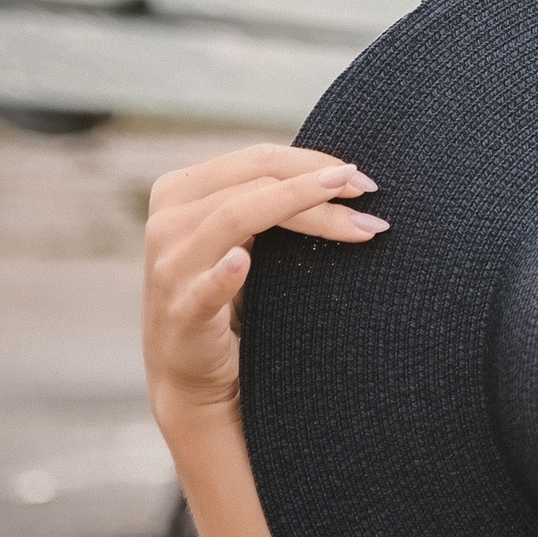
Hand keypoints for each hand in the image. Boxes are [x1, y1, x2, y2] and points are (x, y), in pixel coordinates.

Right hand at [142, 144, 385, 423]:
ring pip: (239, 217)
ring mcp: (171, 266)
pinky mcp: (181, 312)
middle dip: (318, 186)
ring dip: (309, 216)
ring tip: (358, 225)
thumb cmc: (230, 299)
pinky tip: (241, 263)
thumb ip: (267, 202)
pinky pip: (205, 288)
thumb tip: (341, 172)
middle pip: (256, 183)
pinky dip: (224, 274)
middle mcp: (168, 220)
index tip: (360, 177)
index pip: (257, 161)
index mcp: (180, 191)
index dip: (312, 161)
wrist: (191, 376)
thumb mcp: (242, 240)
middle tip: (369, 192)